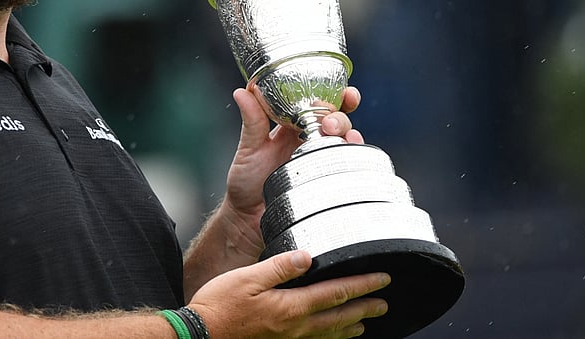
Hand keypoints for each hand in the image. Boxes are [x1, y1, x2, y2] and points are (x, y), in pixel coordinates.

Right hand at [188, 249, 389, 337]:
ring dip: (349, 326)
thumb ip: (280, 266)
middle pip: (339, 317)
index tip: (382, 279)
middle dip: (364, 308)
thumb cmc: (220, 306)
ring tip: (364, 322)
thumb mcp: (247, 277)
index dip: (361, 285)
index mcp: (291, 307)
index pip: (335, 293)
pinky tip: (330, 337)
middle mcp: (295, 328)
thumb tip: (307, 255)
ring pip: (329, 335)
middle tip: (383, 303)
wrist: (200, 335)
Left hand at [220, 86, 362, 255]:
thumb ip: (251, 121)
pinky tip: (353, 154)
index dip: (334, 95)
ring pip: (346, 140)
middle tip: (329, 124)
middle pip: (337, 120)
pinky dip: (356, 156)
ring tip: (343, 138)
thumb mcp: (248, 148)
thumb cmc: (246, 183)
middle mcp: (310, 140)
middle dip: (340, 116)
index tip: (345, 92)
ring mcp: (320, 161)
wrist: (249, 220)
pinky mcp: (327, 181)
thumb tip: (242, 92)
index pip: (317, 104)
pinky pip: (349, 165)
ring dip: (350, 134)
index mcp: (292, 126)